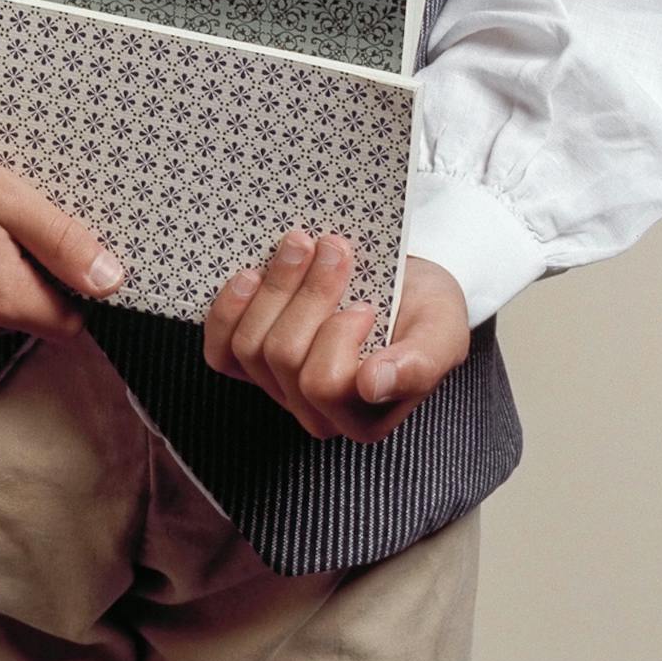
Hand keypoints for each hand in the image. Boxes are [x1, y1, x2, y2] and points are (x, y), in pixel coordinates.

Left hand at [202, 230, 470, 441]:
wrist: (406, 284)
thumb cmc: (425, 311)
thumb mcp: (441, 332)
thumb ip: (417, 364)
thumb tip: (371, 384)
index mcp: (363, 418)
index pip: (324, 382)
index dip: (336, 333)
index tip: (364, 302)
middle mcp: (316, 412)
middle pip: (283, 355)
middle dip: (308, 292)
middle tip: (334, 245)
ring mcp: (278, 388)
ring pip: (250, 345)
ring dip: (275, 284)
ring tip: (303, 243)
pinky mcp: (251, 362)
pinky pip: (220, 351)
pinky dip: (229, 309)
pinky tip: (250, 274)